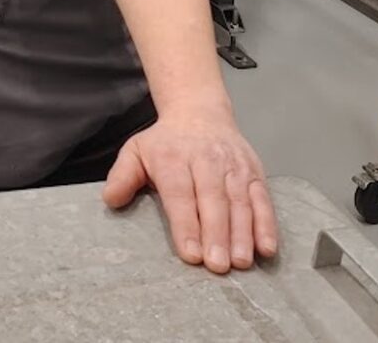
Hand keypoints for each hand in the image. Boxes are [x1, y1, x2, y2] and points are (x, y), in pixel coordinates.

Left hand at [102, 112, 278, 273]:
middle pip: (212, 200)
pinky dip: (266, 224)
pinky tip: (266, 247)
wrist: (199, 113)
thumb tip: (111, 199)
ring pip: (240, 202)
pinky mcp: (254, 171)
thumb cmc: (165, 142)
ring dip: (242, 234)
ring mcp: (232, 166)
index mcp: (173, 158)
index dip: (186, 224)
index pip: (180, 194)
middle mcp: (205, 161)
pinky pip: (262, 199)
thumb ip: (123, 176)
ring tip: (241, 262)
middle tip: (217, 265)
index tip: (191, 253)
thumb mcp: (136, 151)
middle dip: (216, 235)